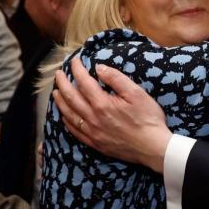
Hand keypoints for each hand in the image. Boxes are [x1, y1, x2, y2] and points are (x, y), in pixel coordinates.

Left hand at [52, 61, 171, 172]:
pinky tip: (65, 116)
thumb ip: (116, 79)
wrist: (153, 148)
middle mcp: (93, 118)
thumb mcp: (137, 93)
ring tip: (56, 92)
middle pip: (71, 98)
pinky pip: (75, 132)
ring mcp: (93, 132)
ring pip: (69, 115)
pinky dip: (67, 122)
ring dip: (60, 102)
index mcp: (102, 104)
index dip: (77, 69)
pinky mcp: (96, 143)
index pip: (83, 82)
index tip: (74, 61)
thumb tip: (99, 68)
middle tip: (58, 74)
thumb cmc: (148, 119)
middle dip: (63, 84)